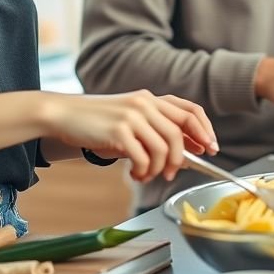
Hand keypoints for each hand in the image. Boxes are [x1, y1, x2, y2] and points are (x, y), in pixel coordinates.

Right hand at [40, 91, 218, 182]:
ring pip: (164, 147)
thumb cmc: (95, 121)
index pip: (190, 110)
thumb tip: (183, 154)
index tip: (211, 148)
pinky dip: (144, 171)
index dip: (205, 130)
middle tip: (174, 172)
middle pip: (180, 131)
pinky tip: (134, 173)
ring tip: (147, 175)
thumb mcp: (128, 120)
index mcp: (150, 98)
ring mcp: (132, 116)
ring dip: (160, 168)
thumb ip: (153, 131)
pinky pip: (143, 157)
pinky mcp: (118, 130)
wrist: (62, 113)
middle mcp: (144, 103)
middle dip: (184, 156)